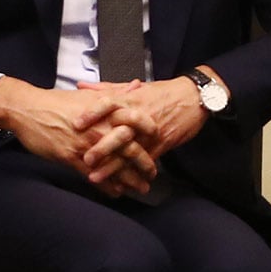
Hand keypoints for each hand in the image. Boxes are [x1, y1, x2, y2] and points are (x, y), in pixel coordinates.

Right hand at [0, 79, 157, 197]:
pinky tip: (116, 193)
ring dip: (130, 180)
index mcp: (106, 112)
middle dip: (145, 165)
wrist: (28, 109)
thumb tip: (138, 85)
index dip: (151, 135)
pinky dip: (107, 186)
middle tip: (153, 175)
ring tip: (141, 188)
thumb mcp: (90, 95)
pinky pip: (95, 176)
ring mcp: (87, 145)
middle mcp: (100, 129)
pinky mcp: (72, 158)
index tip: (160, 142)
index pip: (138, 125)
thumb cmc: (58, 101)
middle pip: (131, 150)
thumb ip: (117, 93)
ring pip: (116, 167)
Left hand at [78, 71, 213, 167]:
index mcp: (131, 99)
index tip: (75, 123)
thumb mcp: (136, 87)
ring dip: (112, 167)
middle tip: (85, 159)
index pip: (108, 103)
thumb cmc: (164, 92)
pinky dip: (132, 173)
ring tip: (96, 178)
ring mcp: (152, 132)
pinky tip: (119, 184)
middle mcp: (140, 116)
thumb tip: (82, 87)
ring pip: (130, 152)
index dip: (92, 113)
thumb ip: (107, 88)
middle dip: (102, 148)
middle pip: (119, 132)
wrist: (195, 97)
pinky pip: (146, 161)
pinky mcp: (163, 144)